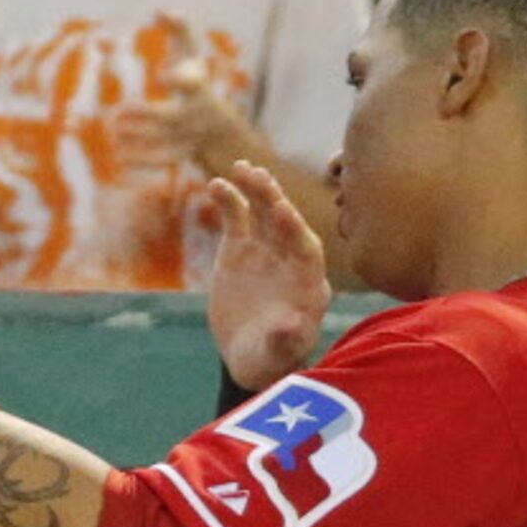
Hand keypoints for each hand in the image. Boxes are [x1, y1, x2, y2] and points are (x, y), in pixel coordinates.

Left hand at [111, 25, 257, 174]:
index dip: (177, 80)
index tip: (159, 77)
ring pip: (162, 144)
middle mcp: (193, 116)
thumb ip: (179, 31)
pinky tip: (118, 161)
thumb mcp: (190, 55)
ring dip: (137, 140)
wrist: (217, 128)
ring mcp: (187, 139)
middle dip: (145, 116)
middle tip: (117, 112)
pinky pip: (161, 163)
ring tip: (112, 135)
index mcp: (196, 89)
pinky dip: (140, 163)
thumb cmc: (196, 82)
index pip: (190, 84)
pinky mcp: (179, 156)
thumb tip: (161, 9)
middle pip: (170, 118)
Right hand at [205, 161, 329, 392]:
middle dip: (275, 200)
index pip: (306, 248)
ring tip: (241, 168)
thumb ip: (286, 337)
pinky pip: (236, 219)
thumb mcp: (279, 353)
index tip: (283, 211)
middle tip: (261, 178)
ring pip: (263, 212)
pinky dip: (228, 200)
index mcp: (309, 280)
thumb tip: (291, 324)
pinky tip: (217, 184)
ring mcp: (266, 250)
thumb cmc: (272, 357)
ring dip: (255, 189)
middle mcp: (292, 258)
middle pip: (286, 223)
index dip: (294, 230)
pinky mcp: (240, 249)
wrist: (252, 353)